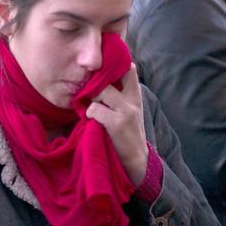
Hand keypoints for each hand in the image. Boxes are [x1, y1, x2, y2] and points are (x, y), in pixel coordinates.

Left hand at [87, 65, 148, 185]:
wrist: (137, 161)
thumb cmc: (127, 135)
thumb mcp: (130, 111)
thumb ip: (120, 96)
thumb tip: (100, 80)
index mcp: (135, 95)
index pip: (129, 68)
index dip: (113, 64)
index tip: (100, 68)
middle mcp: (132, 100)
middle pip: (109, 77)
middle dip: (95, 84)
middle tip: (88, 92)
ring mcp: (126, 111)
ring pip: (100, 92)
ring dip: (91, 100)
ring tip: (90, 109)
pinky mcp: (117, 123)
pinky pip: (95, 109)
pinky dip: (89, 115)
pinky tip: (92, 122)